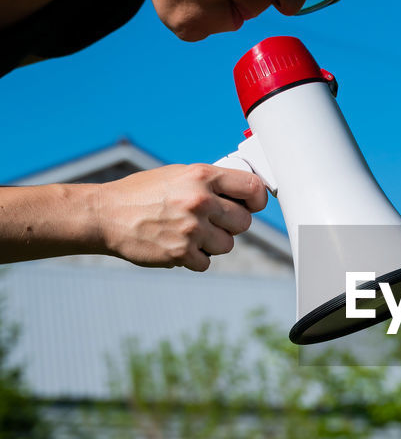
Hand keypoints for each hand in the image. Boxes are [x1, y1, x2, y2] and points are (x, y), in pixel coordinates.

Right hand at [96, 163, 267, 271]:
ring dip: (212, 244)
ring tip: (188, 233)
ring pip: (227, 245)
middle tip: (209, 222)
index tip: (252, 205)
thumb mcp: (177, 175)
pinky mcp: (181, 253)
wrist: (106, 215)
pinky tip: (176, 245)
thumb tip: (243, 195)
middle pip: (244, 222)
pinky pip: (206, 263)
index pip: (252, 189)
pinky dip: (194, 259)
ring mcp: (191, 228)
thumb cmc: (142, 194)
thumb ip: (210, 183)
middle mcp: (200, 201)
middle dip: (230, 225)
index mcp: (202, 176)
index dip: (256, 200)